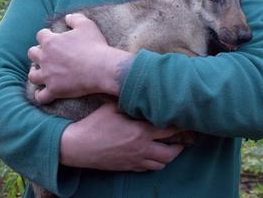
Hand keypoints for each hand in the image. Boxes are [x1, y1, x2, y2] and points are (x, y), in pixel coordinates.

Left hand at [27, 13, 133, 103]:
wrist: (102, 68)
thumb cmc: (95, 45)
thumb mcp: (87, 25)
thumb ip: (75, 18)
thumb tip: (67, 17)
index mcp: (51, 41)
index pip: (40, 35)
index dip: (46, 35)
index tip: (52, 37)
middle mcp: (45, 58)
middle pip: (32, 54)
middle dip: (37, 53)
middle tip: (46, 55)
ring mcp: (48, 75)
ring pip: (32, 75)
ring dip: (36, 73)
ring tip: (41, 74)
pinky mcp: (54, 90)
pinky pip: (40, 96)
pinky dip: (40, 95)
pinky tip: (44, 93)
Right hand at [60, 102, 185, 170]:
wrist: (78, 147)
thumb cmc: (94, 124)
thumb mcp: (112, 107)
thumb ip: (130, 103)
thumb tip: (140, 94)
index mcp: (141, 132)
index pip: (169, 130)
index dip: (180, 125)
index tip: (184, 119)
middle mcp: (142, 149)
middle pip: (171, 153)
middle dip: (179, 146)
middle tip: (181, 138)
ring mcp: (135, 160)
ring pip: (161, 164)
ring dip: (168, 157)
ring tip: (169, 148)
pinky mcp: (127, 167)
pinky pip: (147, 169)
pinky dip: (154, 163)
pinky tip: (152, 155)